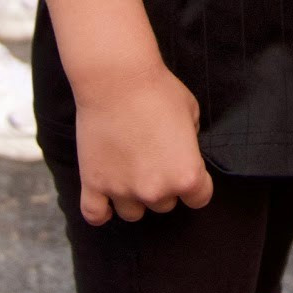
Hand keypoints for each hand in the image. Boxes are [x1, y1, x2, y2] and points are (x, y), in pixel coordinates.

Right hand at [74, 63, 213, 223]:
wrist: (116, 78)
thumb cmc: (158, 89)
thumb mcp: (191, 113)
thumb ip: (190, 142)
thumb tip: (181, 150)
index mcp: (187, 175)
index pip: (199, 199)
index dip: (194, 183)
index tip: (184, 168)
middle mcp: (156, 190)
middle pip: (164, 205)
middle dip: (162, 185)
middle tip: (152, 158)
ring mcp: (122, 190)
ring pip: (133, 213)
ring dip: (133, 196)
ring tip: (129, 171)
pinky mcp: (93, 183)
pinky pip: (95, 215)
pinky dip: (100, 211)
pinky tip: (104, 199)